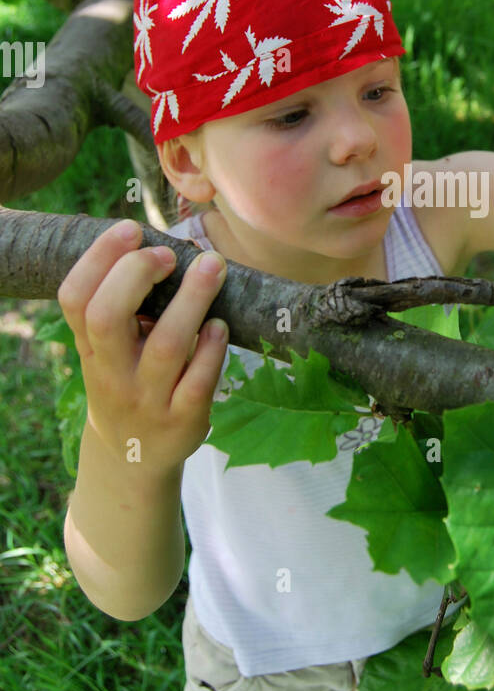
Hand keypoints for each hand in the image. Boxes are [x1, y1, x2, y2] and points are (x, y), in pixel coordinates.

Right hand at [57, 219, 228, 471]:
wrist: (132, 460)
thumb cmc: (127, 383)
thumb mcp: (107, 353)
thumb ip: (120, 308)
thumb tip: (156, 243)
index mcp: (91, 349)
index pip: (75, 298)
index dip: (98, 259)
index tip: (131, 230)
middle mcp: (112, 373)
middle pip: (108, 316)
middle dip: (138, 274)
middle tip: (170, 253)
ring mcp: (147, 399)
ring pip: (166, 345)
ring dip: (192, 300)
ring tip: (212, 267)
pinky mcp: (183, 420)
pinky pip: (199, 381)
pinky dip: (212, 349)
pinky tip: (221, 326)